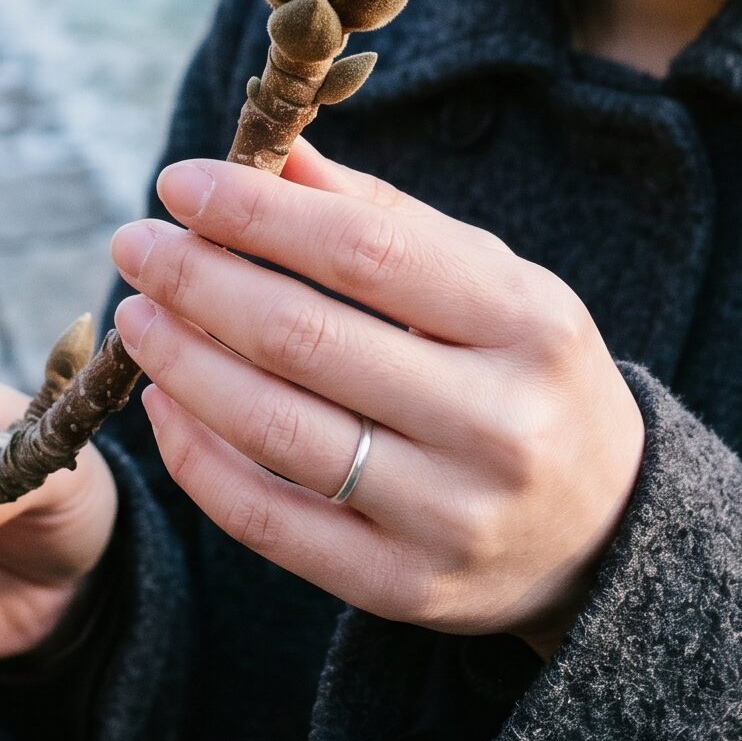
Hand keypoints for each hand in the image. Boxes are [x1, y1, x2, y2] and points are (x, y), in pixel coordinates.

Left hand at [109, 138, 644, 658]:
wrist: (607, 534)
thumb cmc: (528, 375)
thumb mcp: (492, 282)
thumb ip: (383, 218)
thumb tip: (272, 152)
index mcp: (527, 322)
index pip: (364, 252)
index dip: (257, 213)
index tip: (180, 182)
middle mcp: (497, 422)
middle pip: (305, 338)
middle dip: (198, 280)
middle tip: (134, 244)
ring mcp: (449, 516)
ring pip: (275, 431)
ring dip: (183, 363)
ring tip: (136, 316)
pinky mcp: (403, 589)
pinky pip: (269, 520)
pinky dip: (198, 457)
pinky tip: (165, 404)